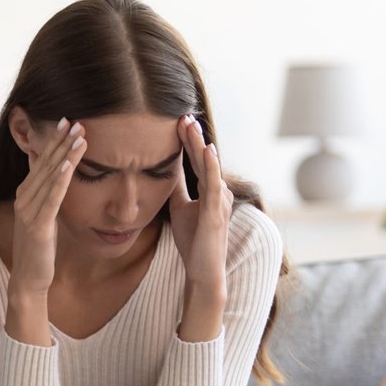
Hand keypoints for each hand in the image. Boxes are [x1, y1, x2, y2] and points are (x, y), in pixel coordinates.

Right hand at [11, 118, 86, 294]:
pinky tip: (67, 166)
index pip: (40, 161)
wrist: (28, 278)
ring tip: (79, 136)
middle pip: (44, 164)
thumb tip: (51, 173)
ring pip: (49, 177)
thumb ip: (45, 194)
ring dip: (65, 156)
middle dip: (61, 141)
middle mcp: (23, 198)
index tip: (67, 121)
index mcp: (24, 194)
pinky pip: (51, 199)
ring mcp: (28, 212)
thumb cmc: (38, 248)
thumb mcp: (42, 215)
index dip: (53, 141)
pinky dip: (59, 181)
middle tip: (76, 121)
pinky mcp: (38, 225)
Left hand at [168, 113, 231, 296]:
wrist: (202, 270)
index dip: (188, 141)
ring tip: (191, 125)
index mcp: (209, 190)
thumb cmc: (193, 241)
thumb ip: (178, 188)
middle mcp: (218, 191)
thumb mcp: (180, 207)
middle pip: (204, 158)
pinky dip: (211, 166)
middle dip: (194, 136)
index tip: (178, 121)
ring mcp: (220, 201)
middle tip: (184, 114)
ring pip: (209, 166)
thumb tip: (165, 168)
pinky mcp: (216, 212)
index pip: (197, 160)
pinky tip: (207, 150)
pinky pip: (214, 185)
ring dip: (200, 144)